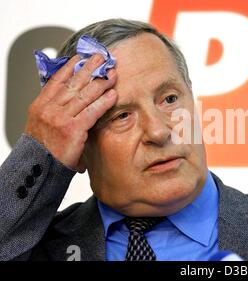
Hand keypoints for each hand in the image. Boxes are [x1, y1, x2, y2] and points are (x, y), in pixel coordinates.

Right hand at [25, 54, 117, 172]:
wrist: (39, 168)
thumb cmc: (44, 148)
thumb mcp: (42, 124)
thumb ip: (55, 109)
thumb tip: (71, 97)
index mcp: (40, 105)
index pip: (57, 80)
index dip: (70, 67)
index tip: (81, 57)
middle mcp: (49, 109)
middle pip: (73, 83)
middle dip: (89, 69)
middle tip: (102, 58)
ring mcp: (60, 118)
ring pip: (84, 95)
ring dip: (100, 83)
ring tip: (112, 74)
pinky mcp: (72, 130)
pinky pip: (91, 112)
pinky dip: (103, 102)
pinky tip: (113, 95)